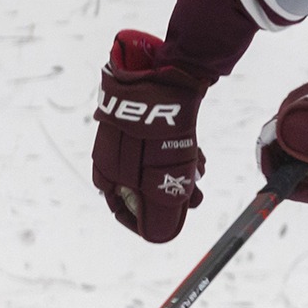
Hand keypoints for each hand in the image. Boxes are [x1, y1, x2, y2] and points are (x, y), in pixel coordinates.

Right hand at [91, 29, 209, 242]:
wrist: (172, 72)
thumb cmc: (162, 128)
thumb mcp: (164, 179)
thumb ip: (161, 210)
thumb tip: (160, 235)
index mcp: (107, 167)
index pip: (119, 205)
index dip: (144, 220)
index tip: (165, 225)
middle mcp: (112, 149)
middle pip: (140, 185)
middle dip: (169, 197)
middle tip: (193, 201)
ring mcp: (128, 129)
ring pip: (153, 162)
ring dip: (178, 175)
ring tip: (200, 177)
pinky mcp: (145, 114)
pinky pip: (160, 142)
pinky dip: (178, 153)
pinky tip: (199, 158)